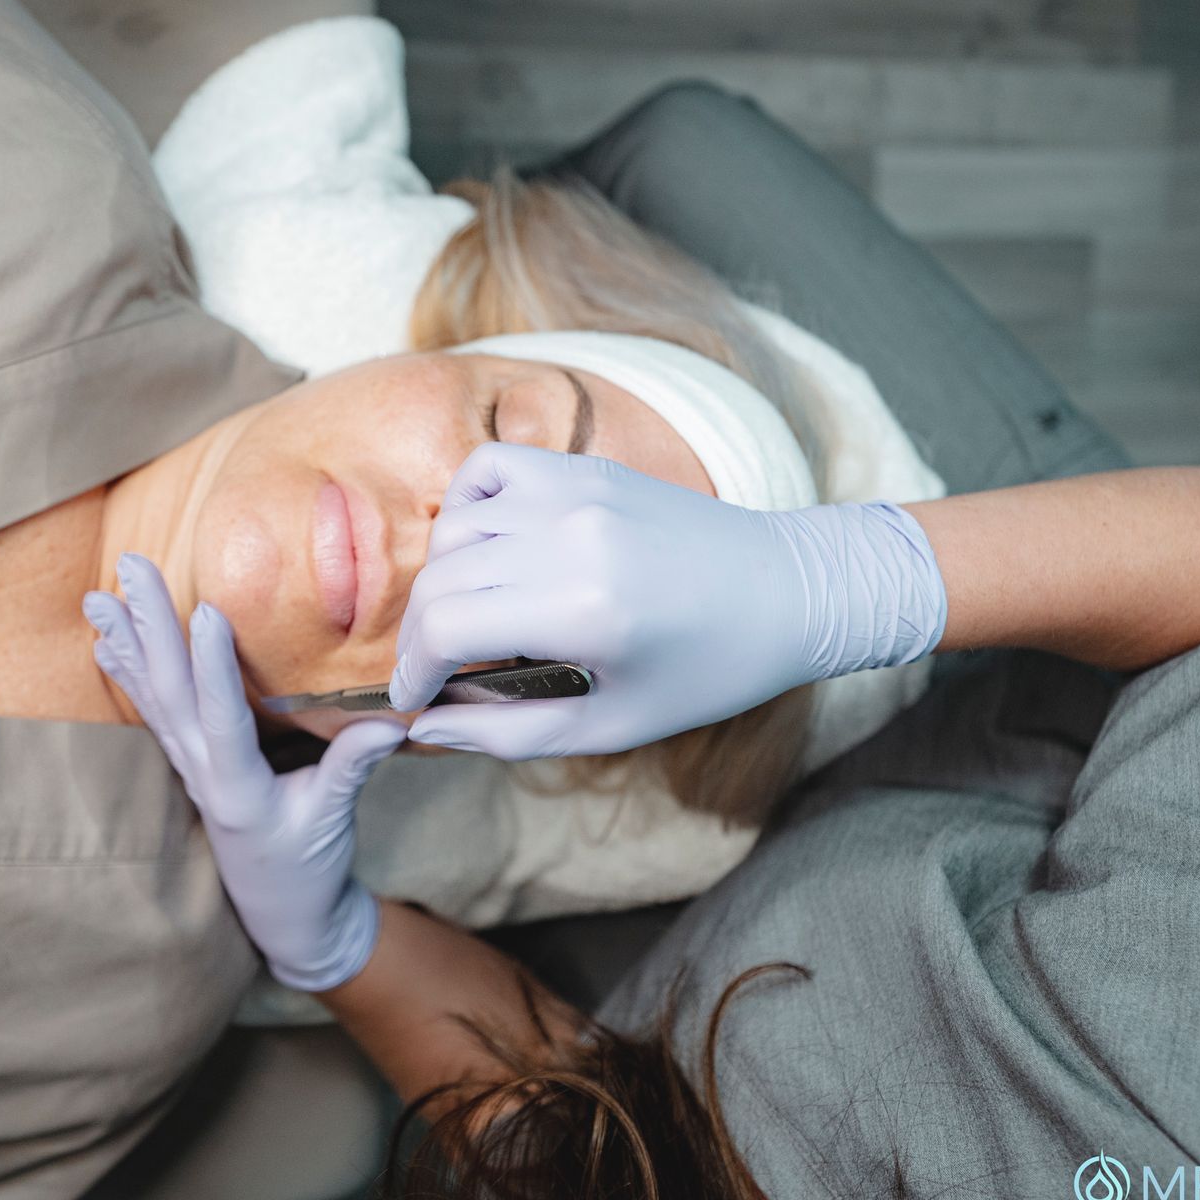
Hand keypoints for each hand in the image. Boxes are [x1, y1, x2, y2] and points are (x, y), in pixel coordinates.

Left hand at [85, 553, 406, 991]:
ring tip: (97, 594)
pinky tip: (106, 639)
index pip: (222, 719)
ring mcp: (190, 768)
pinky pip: (153, 710)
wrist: (283, 915)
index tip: (207, 611)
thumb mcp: (335, 820)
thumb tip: (393, 721)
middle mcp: (203, 774)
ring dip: (125, 641)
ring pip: (151, 695)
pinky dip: (128, 672)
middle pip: (170, 691)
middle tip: (131, 567)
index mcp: (240, 789)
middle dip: (151, 625)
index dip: (214, 667)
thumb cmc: (310, 869)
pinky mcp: (190, 765)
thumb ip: (353, 768)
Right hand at [388, 443, 945, 758]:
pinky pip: (488, 469)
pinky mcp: (584, 467)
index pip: (444, 628)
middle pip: (440, 580)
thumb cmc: (706, 671)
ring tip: (470, 621)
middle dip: (421, 638)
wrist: (787, 592)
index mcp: (582, 609)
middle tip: (436, 674)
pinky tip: (487, 549)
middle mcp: (571, 536)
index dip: (412, 672)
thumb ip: (506, 732)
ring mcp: (576, 489)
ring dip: (443, 580)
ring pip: (454, 528)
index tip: (414, 701)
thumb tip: (423, 729)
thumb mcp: (610, 726)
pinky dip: (468, 508)